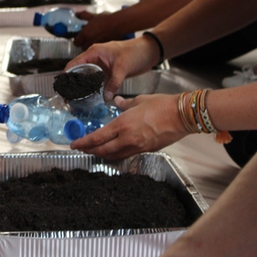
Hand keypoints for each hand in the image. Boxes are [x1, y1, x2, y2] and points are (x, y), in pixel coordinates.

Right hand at [66, 37, 159, 97]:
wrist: (149, 52)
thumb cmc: (136, 51)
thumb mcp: (123, 67)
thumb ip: (114, 82)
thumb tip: (106, 96)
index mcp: (95, 52)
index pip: (75, 63)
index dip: (67, 74)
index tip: (62, 86)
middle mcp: (95, 59)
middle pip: (79, 71)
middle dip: (73, 83)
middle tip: (69, 97)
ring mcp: (101, 66)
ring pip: (87, 77)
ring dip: (83, 87)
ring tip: (77, 99)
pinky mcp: (108, 72)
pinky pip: (97, 81)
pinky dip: (94, 88)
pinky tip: (92, 97)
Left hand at [70, 93, 187, 159]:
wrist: (182, 116)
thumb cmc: (162, 106)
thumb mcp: (139, 101)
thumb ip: (125, 104)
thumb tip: (118, 102)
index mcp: (123, 125)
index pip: (97, 138)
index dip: (83, 143)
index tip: (74, 144)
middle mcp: (127, 139)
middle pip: (102, 150)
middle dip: (89, 151)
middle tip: (80, 149)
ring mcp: (137, 147)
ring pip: (114, 155)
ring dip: (101, 154)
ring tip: (93, 151)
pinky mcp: (146, 150)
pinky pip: (126, 155)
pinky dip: (115, 154)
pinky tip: (113, 151)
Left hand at [73, 11, 124, 48]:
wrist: (118, 24)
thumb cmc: (105, 20)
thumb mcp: (92, 16)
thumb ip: (83, 15)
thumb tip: (77, 14)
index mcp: (85, 34)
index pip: (76, 42)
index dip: (77, 39)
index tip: (78, 37)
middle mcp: (90, 41)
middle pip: (82, 47)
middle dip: (83, 43)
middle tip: (85, 37)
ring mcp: (98, 44)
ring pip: (91, 47)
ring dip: (90, 44)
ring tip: (94, 37)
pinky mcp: (105, 45)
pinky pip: (99, 47)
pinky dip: (98, 44)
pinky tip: (101, 38)